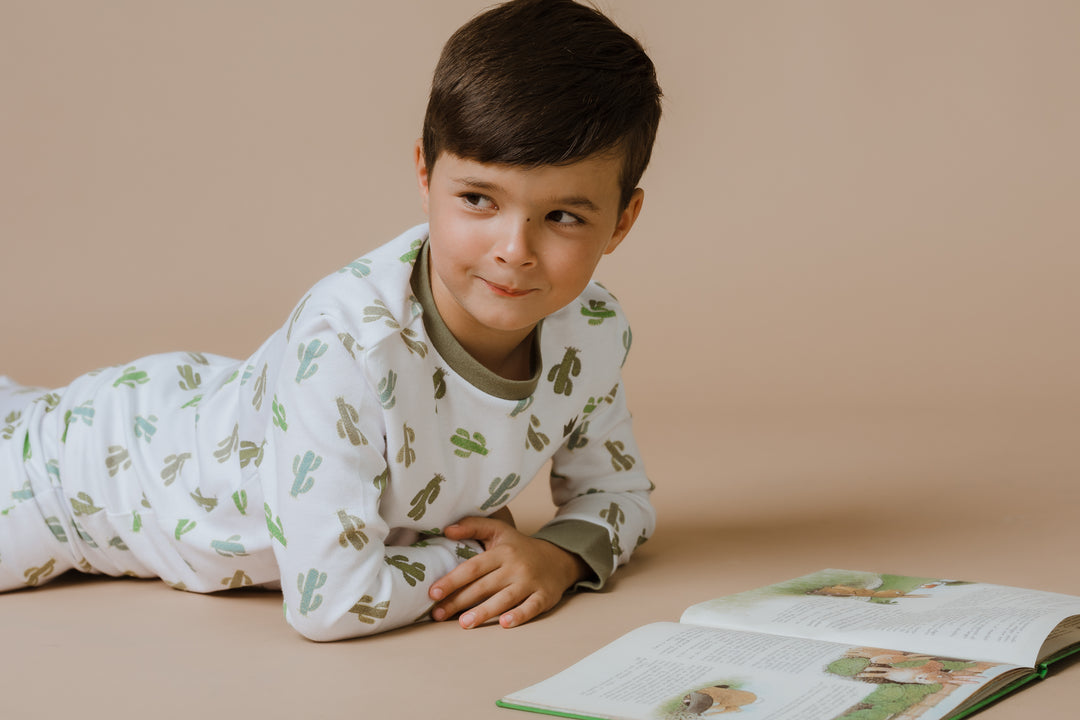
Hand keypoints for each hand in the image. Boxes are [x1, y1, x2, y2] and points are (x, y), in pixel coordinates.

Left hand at [428, 516, 589, 628]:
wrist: (557, 558)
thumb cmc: (519, 547)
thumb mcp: (498, 531)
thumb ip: (473, 527)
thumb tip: (446, 529)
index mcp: (502, 552)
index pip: (472, 567)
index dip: (452, 580)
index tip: (433, 592)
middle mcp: (515, 567)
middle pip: (484, 586)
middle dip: (459, 601)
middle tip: (438, 614)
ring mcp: (530, 582)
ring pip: (505, 598)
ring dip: (484, 612)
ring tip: (464, 623)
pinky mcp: (544, 596)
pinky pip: (531, 607)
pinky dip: (519, 615)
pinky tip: (505, 623)